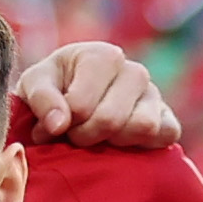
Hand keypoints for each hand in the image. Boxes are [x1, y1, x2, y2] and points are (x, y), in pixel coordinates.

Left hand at [10, 41, 178, 150]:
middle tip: (74, 137)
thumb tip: (59, 125)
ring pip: (144, 127)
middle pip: (111, 119)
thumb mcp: (34, 86)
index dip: (65, 124)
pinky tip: (121, 145)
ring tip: (98, 139)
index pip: (82, 105)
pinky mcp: (168, 119)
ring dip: (114, 143)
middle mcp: (134, 71)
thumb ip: (41, 100)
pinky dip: (144, 145)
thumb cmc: (52, 91)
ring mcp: (154, 95)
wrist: (71, 105)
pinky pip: (167, 135)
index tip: (54, 127)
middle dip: (85, 137)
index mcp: (102, 56)